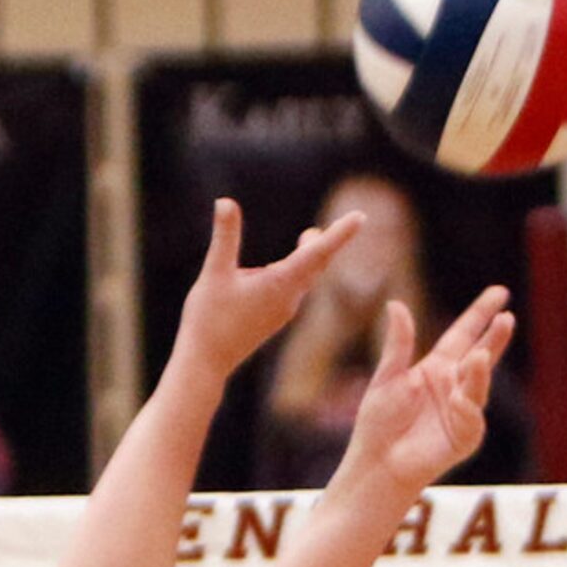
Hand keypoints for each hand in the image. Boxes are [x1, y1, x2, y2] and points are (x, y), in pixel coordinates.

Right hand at [177, 197, 364, 383]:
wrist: (206, 364)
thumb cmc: (209, 320)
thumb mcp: (214, 273)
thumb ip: (225, 237)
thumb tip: (226, 201)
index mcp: (280, 285)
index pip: (317, 252)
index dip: (340, 233)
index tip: (360, 217)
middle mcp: (288, 299)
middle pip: (317, 264)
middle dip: (327, 242)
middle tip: (349, 222)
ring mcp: (282, 311)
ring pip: (304, 278)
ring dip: (311, 257)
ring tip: (313, 238)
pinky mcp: (272, 319)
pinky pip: (291, 290)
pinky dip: (295, 272)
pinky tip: (280, 269)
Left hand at [338, 286, 514, 503]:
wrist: (377, 463)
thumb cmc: (378, 424)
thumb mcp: (387, 378)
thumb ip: (398, 344)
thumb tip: (396, 304)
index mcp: (436, 368)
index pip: (463, 334)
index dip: (480, 314)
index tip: (500, 293)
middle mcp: (454, 385)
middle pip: (482, 355)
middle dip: (495, 338)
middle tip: (506, 318)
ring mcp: (462, 410)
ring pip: (479, 385)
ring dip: (481, 372)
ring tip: (480, 356)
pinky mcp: (465, 436)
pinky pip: (472, 417)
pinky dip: (466, 408)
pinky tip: (457, 401)